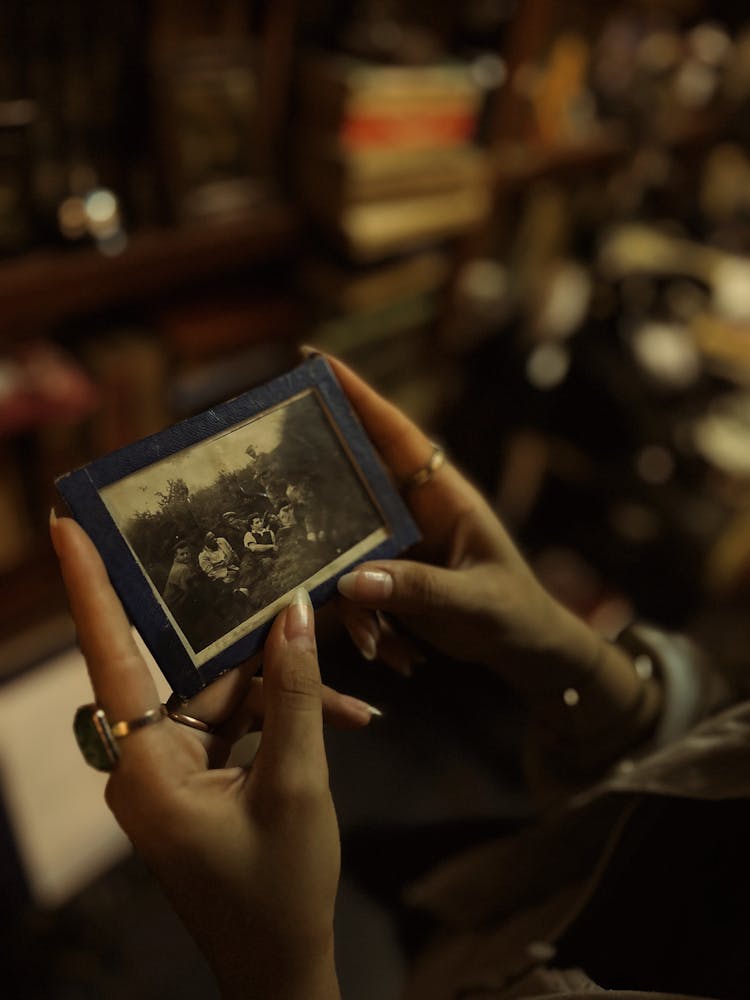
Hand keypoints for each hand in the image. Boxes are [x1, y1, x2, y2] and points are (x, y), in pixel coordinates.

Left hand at [51, 514, 343, 999]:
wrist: (283, 967)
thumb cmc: (281, 890)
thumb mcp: (297, 784)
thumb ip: (297, 693)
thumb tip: (295, 613)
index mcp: (146, 767)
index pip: (112, 659)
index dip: (93, 589)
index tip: (70, 528)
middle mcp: (147, 762)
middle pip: (192, 673)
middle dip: (252, 645)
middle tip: (291, 591)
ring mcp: (174, 771)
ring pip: (225, 697)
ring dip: (287, 692)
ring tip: (351, 693)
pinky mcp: (200, 779)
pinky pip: (238, 727)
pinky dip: (284, 721)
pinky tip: (345, 720)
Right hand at [327, 354, 651, 728]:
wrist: (525, 650)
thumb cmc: (514, 613)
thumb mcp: (475, 600)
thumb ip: (419, 589)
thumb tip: (350, 580)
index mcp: (443, 494)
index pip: (396, 434)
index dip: (358, 396)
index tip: (314, 361)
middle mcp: (414, 509)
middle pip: (355, 473)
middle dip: (317, 478)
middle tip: (270, 475)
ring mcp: (398, 541)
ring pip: (344, 538)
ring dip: (343, 584)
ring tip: (371, 635)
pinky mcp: (388, 573)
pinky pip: (353, 581)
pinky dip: (360, 617)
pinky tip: (383, 650)